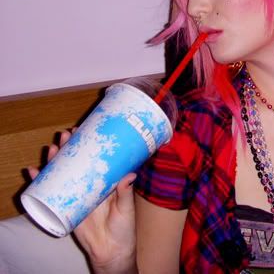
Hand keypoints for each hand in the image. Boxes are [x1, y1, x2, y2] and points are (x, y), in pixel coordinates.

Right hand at [28, 130, 137, 273]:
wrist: (111, 251)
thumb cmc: (123, 228)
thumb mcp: (126, 208)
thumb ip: (125, 193)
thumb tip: (129, 175)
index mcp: (106, 181)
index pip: (95, 158)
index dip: (87, 145)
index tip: (82, 131)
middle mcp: (90, 185)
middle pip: (76, 163)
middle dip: (68, 148)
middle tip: (65, 136)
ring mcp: (77, 196)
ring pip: (62, 174)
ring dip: (54, 161)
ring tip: (51, 150)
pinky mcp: (66, 208)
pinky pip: (51, 194)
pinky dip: (41, 183)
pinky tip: (34, 173)